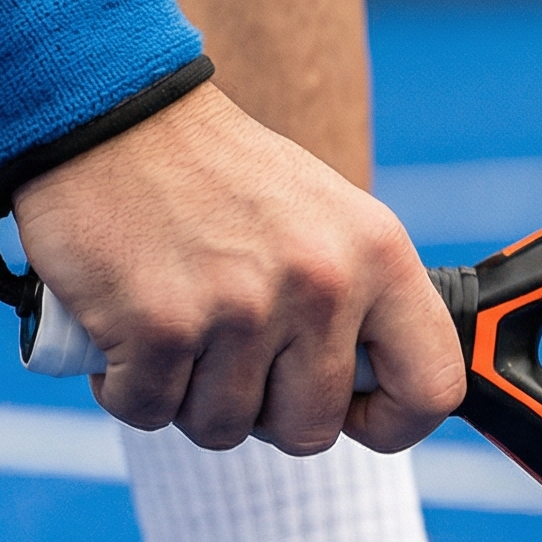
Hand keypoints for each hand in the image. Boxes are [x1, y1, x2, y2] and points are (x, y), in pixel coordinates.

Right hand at [8, 83, 464, 454]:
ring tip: (175, 326)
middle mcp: (320, 284)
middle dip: (262, 412)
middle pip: (309, 430)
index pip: (431, 387)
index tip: (350, 415)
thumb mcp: (325, 220)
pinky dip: (125, 386)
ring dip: (187, 396)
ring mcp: (241, 309)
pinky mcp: (159, 327)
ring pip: (223, 428)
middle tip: (226, 356)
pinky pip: (147, 411)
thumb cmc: (215, 176)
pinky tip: (123, 331)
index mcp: (377, 255)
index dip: (392, 424)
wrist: (109, 111)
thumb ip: (359, 302)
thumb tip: (372, 394)